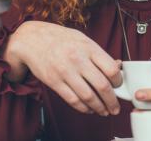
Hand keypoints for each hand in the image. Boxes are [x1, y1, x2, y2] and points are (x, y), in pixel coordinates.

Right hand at [5, 21, 121, 115]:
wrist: (32, 39)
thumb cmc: (60, 39)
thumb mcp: (83, 40)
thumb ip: (99, 54)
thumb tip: (118, 66)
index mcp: (88, 48)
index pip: (111, 69)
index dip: (118, 82)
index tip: (118, 86)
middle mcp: (78, 60)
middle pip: (102, 86)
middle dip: (112, 101)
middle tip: (115, 107)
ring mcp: (65, 72)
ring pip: (88, 97)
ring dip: (99, 108)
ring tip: (104, 111)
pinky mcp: (54, 82)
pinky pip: (73, 100)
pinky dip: (84, 108)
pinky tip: (89, 109)